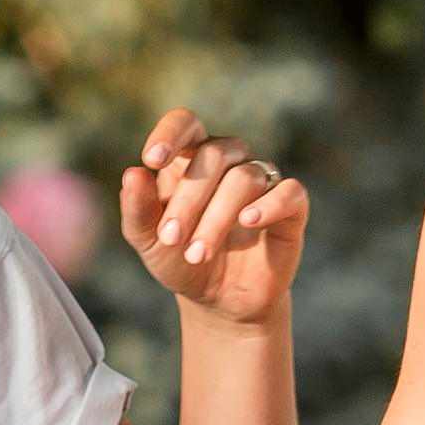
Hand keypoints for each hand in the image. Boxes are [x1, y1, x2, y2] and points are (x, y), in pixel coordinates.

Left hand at [119, 111, 309, 325]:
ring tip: (196, 253)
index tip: (151, 160)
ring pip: (245, 177)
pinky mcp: (291, 207)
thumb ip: (137, 209)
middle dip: (188, 198)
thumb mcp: (148, 241)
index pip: (186, 124)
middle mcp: (230, 161)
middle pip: (214, 154)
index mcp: (191, 159)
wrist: (217, 300)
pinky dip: (270, 204)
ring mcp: (262, 182)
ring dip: (216, 217)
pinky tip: (248, 221)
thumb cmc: (180, 260)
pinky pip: (290, 192)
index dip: (171, 134)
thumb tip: (133, 173)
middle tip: (171, 238)